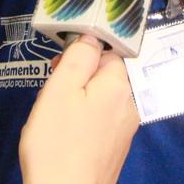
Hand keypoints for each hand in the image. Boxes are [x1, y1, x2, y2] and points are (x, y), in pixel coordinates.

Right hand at [19, 34, 139, 183]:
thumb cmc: (57, 143)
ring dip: (78, 101)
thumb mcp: (60, 90)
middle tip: (52, 96)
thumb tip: (91, 35)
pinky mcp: (116, 148)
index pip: (107, 52)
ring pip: (101, 99)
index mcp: (119, 85)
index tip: (57, 68)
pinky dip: (83, 122)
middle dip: (78, 80)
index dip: (80, 55)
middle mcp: (130, 104)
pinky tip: (66, 136)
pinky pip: (100, 121)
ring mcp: (125, 129)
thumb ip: (78, 57)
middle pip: (104, 76)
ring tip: (56, 119)